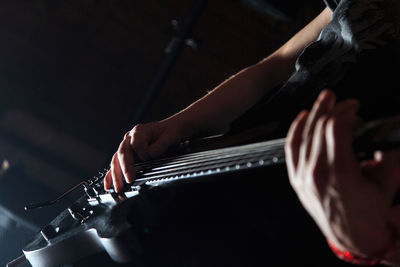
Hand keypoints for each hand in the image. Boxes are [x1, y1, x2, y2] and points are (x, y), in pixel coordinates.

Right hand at [104, 118, 182, 192]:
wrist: (168, 130)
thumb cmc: (169, 132)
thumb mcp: (170, 136)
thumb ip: (160, 145)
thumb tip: (150, 154)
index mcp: (140, 130)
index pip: (136, 142)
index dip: (143, 152)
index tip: (149, 157)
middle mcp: (130, 137)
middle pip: (122, 152)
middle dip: (125, 167)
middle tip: (129, 179)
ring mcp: (126, 146)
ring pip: (116, 160)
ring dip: (116, 174)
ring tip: (118, 187)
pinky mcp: (125, 155)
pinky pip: (116, 165)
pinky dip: (111, 175)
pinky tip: (109, 185)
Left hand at [285, 90, 399, 254]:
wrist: (351, 235)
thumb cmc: (369, 211)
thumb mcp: (386, 183)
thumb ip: (387, 155)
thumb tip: (387, 131)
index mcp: (340, 173)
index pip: (336, 128)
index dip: (346, 111)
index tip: (355, 107)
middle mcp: (317, 172)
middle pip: (319, 127)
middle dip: (333, 108)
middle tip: (345, 102)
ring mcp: (303, 176)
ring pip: (304, 135)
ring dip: (315, 113)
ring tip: (325, 99)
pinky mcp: (296, 178)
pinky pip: (291, 148)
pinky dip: (296, 130)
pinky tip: (303, 117)